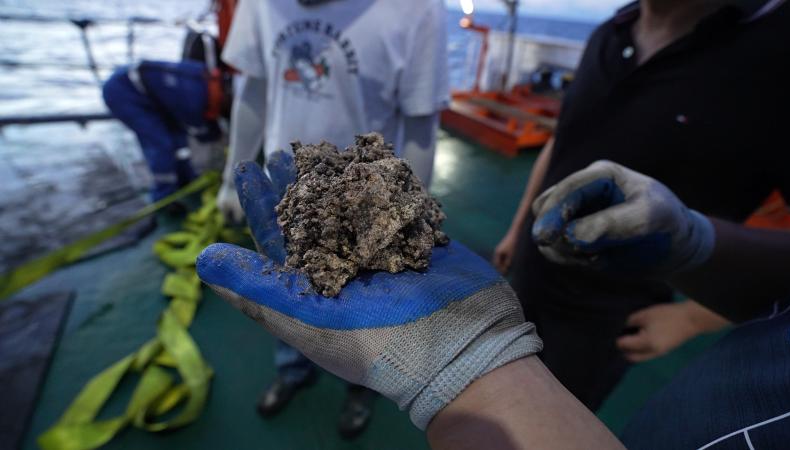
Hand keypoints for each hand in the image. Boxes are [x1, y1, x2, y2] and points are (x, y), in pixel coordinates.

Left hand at [197, 158, 541, 429]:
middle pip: (312, 218)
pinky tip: (364, 157)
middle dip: (294, 186)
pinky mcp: (415, 236)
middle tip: (278, 155)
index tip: (244, 171)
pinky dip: (377, 180)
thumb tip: (202, 260)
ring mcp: (382, 250)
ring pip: (351, 206)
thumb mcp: (308, 319)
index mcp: (314, 287)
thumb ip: (258, 287)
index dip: (260, 206)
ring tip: (317, 149)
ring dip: (332, 178)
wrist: (461, 345)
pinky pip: (390, 202)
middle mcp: (344, 267)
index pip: (277, 240)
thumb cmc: (378, 340)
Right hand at [531, 160, 714, 275]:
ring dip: (565, 250)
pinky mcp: (573, 237)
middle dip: (556, 233)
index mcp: (600, 175)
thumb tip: (572, 236)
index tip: (547, 238)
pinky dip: (569, 260)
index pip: (566, 190)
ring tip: (598, 257)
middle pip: (545, 209)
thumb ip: (613, 223)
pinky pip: (554, 250)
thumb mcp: (651, 218)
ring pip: (547, 233)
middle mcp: (582, 192)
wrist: (674, 248)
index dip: (553, 212)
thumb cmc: (667, 224)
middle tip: (580, 254)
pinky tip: (596, 261)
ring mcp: (575, 215)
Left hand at [616, 301, 728, 361]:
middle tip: (617, 337)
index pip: (623, 346)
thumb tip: (619, 328)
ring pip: (638, 358)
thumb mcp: (645, 315)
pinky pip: (646, 355)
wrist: (691, 320)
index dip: (615, 340)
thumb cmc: (667, 315)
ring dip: (630, 351)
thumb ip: (629, 322)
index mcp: (646, 343)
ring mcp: (658, 354)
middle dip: (621, 349)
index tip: (610, 333)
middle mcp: (652, 353)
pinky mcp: (663, 352)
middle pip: (630, 357)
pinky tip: (636, 339)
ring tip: (626, 338)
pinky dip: (638, 350)